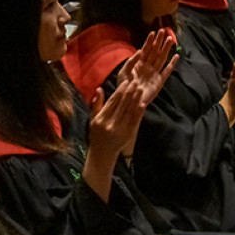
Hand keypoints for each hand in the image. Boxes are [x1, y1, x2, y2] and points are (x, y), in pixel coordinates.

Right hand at [84, 80, 145, 201]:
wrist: (102, 153)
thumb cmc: (96, 134)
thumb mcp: (93, 119)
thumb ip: (97, 104)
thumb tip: (100, 89)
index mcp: (101, 119)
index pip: (112, 102)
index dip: (120, 91)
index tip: (126, 81)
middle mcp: (111, 124)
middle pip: (123, 105)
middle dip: (130, 92)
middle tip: (136, 81)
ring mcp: (120, 130)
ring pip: (130, 111)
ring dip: (136, 99)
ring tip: (140, 89)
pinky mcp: (128, 134)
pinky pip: (135, 121)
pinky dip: (139, 112)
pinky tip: (142, 103)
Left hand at [117, 31, 178, 105]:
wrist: (128, 100)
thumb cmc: (124, 87)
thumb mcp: (123, 72)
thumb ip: (130, 62)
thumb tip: (139, 51)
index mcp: (139, 64)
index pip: (145, 50)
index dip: (149, 41)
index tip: (153, 32)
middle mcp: (148, 67)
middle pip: (155, 52)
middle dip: (159, 42)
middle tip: (163, 31)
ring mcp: (154, 74)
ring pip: (161, 58)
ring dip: (166, 49)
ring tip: (170, 39)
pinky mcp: (159, 82)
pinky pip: (166, 72)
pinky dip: (172, 65)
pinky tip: (176, 57)